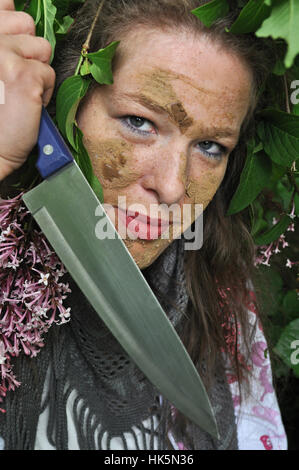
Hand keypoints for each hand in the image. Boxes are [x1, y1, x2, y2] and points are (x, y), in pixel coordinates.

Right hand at [0, 0, 55, 179]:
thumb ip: (3, 39)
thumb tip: (15, 11)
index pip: (4, 5)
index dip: (12, 20)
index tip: (13, 44)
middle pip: (26, 23)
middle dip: (29, 50)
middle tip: (16, 76)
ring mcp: (3, 54)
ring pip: (42, 47)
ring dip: (38, 71)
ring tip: (21, 91)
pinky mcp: (23, 74)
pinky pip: (49, 73)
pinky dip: (44, 91)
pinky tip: (28, 104)